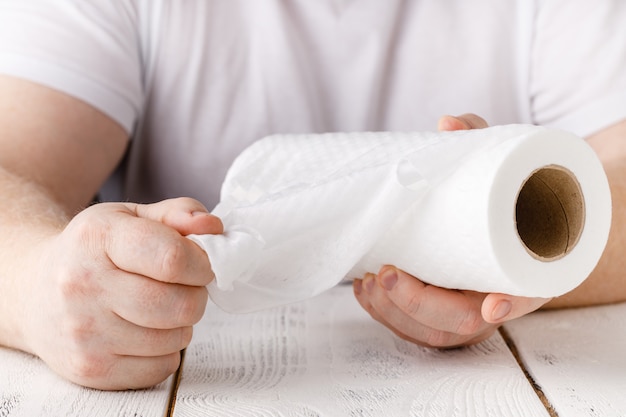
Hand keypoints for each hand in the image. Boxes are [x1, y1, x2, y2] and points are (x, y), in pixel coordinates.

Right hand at [20, 197, 221, 388]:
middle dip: (196, 294)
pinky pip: (161, 368)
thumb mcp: (130, 217)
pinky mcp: (90, 369)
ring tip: (159, 307)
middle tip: (182, 287)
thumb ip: (178, 214)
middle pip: (180, 304)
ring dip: (181, 324)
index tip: (201, 264)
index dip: (202, 264)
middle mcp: (83, 285)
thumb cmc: (93, 250)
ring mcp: (84, 333)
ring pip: (176, 338)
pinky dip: (165, 351)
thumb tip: (213, 227)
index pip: (173, 259)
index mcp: (98, 238)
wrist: (33, 291)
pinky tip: (144, 331)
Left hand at [352, 114, 550, 347]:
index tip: (491, 303)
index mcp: (529, 267)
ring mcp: (470, 307)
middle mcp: (502, 295)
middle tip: (387, 272)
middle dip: (420, 304)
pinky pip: (418, 329)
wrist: (515, 215)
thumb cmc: (509, 192)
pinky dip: (388, 314)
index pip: (528, 294)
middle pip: (466, 321)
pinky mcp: (444, 310)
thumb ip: (481, 140)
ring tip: (369, 280)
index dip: (512, 303)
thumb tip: (447, 123)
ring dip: (396, 313)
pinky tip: (365, 291)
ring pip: (437, 332)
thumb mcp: (502, 163)